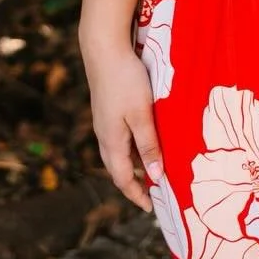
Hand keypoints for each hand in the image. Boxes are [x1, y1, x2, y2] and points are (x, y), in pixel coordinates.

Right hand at [83, 41, 163, 212]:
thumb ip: (148, 144)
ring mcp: (104, 122)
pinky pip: (120, 137)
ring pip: (119, 152)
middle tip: (154, 192)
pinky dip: (132, 146)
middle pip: (118, 168)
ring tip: (154, 168)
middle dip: (134, 183)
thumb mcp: (142, 114)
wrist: (104, 49)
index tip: (150, 208)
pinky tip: (145, 139)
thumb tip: (155, 175)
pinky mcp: (107, 109)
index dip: (136, 195)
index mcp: (112, 142)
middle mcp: (104, 135)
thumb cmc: (126, 81)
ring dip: (134, 163)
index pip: (123, 178)